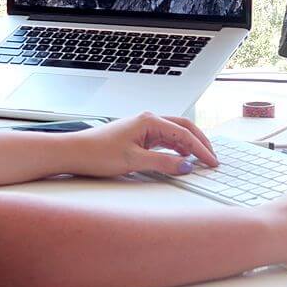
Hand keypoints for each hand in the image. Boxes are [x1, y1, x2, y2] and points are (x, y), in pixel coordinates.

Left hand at [69, 113, 219, 178]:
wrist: (73, 152)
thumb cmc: (97, 153)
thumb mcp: (133, 161)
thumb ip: (163, 163)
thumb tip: (187, 166)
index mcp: (149, 121)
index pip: (185, 134)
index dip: (201, 149)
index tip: (212, 163)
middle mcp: (148, 120)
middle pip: (184, 128)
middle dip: (200, 143)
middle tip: (212, 159)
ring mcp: (143, 128)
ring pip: (175, 134)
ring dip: (189, 146)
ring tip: (201, 160)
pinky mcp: (138, 137)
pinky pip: (164, 140)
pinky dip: (176, 149)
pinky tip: (181, 158)